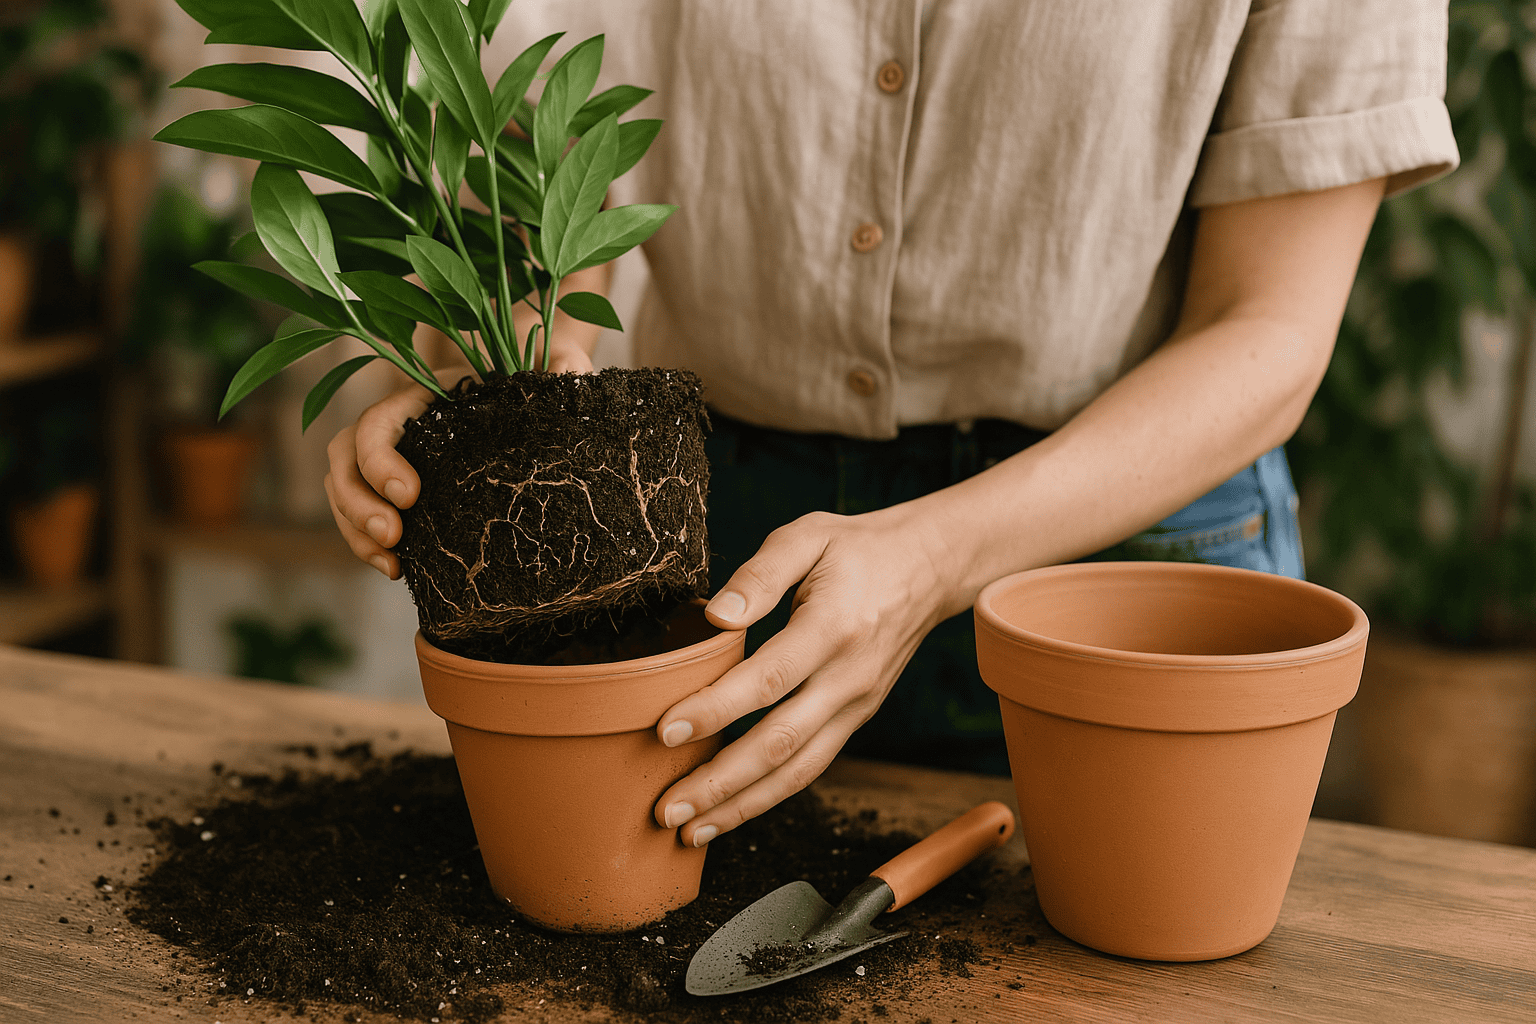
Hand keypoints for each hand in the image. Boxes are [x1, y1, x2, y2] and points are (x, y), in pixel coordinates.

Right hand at [324, 344, 595, 576]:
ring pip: (343, 486)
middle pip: (345, 457)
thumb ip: (560, 364)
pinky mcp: (400, 488)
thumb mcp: (552, 363)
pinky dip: (367, 544)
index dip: (379, 458)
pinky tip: (397, 568)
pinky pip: (362, 513)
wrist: (528, 385)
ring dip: (356, 529)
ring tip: (391, 563)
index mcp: (423, 391)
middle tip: (393, 536)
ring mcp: (394, 454)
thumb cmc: (538, 372)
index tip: (410, 494)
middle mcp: (398, 421)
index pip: (377, 421)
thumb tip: (564, 376)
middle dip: (357, 502)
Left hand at [651, 505, 958, 846]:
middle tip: (666, 808)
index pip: (768, 679)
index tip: (665, 730)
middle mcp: (848, 678)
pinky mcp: (855, 720)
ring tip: (689, 831)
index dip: (716, 709)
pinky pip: (810, 767)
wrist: (928, 568)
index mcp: (832, 627)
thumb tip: (716, 616)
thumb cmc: (857, 550)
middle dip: (720, 782)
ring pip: (797, 771)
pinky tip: (729, 812)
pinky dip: (768, 797)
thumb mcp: (807, 536)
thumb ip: (760, 574)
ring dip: (741, 806)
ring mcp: (856, 705)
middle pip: (780, 743)